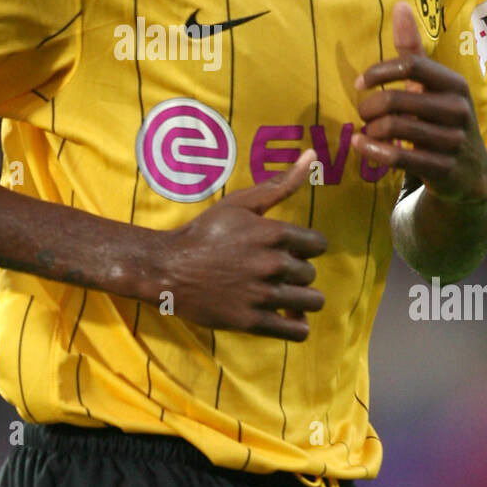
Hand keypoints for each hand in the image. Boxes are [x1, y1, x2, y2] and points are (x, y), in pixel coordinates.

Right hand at [158, 148, 325, 340]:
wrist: (168, 268)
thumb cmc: (205, 232)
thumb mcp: (240, 203)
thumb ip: (280, 184)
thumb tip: (311, 155)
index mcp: (274, 233)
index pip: (319, 245)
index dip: (305, 248)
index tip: (288, 251)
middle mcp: (273, 264)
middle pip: (311, 274)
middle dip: (296, 274)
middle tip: (273, 273)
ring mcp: (263, 294)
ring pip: (312, 302)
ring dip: (300, 300)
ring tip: (283, 296)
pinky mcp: (252, 322)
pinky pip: (297, 331)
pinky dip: (296, 325)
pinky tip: (284, 317)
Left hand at [352, 1, 486, 203]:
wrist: (471, 176)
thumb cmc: (442, 121)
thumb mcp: (432, 86)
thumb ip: (412, 50)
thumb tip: (400, 4)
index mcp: (454, 84)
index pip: (411, 66)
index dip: (379, 72)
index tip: (360, 84)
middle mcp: (459, 110)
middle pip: (396, 99)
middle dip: (369, 107)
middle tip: (363, 114)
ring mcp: (454, 141)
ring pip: (394, 128)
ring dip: (370, 130)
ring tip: (367, 132)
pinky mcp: (445, 170)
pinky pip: (399, 157)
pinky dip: (373, 150)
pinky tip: (362, 146)